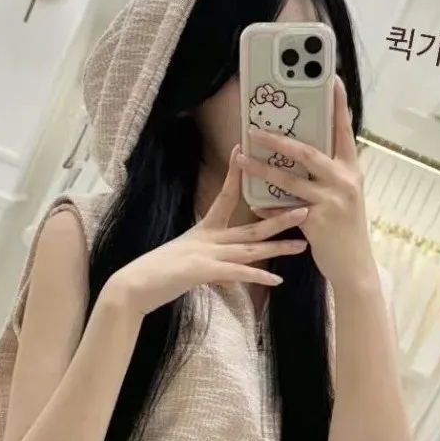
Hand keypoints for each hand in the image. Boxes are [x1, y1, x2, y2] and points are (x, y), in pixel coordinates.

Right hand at [109, 149, 308, 316]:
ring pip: (249, 247)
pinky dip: (256, 275)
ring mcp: (206, 254)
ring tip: (302, 243)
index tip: (244, 154)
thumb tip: (231, 276)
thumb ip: (215, 270)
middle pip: (250, 226)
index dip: (234, 176)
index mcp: (203, 232)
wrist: (133, 286)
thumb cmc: (157, 276)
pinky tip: (276, 279)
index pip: (224, 198)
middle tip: (306, 208)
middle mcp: (208, 240)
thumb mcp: (189, 269)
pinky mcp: (202, 271)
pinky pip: (236, 273)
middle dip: (280, 218)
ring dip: (277, 245)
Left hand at [238, 78, 373, 288]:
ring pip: (289, 180)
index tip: (332, 78)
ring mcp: (331, 201)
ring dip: (261, 169)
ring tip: (241, 159)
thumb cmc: (346, 228)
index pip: (344, 129)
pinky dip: (267, 206)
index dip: (338, 103)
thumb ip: (329, 174)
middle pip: (307, 152)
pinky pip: (284, 210)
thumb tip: (303, 154)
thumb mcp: (346, 195)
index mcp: (351, 169)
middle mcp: (344, 181)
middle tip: (254, 129)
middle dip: (278, 139)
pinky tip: (253, 201)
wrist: (354, 265)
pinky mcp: (317, 222)